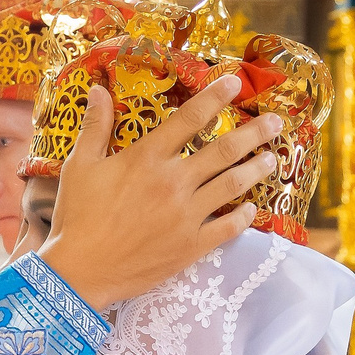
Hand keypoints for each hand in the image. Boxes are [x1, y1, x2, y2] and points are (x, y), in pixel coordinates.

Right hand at [38, 74, 279, 311]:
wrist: (81, 272)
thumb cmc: (77, 218)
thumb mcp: (79, 167)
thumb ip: (95, 127)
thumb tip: (97, 89)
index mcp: (147, 158)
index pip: (189, 119)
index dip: (214, 97)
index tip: (234, 83)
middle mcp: (173, 182)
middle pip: (223, 150)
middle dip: (254, 133)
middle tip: (277, 122)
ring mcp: (186, 215)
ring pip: (232, 185)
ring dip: (255, 170)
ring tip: (272, 159)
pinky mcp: (191, 246)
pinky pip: (227, 228)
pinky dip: (242, 216)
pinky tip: (251, 208)